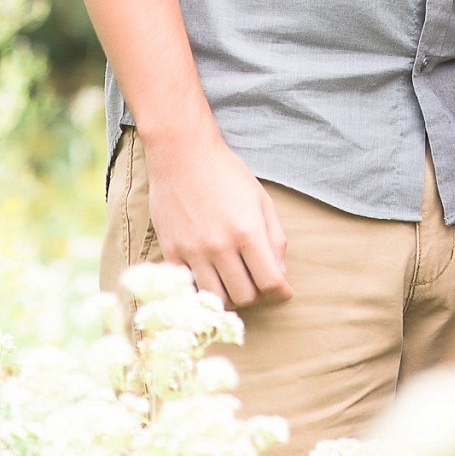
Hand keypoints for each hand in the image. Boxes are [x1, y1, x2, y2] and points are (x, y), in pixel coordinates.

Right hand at [142, 127, 291, 310]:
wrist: (182, 157)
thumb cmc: (227, 174)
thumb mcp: (261, 200)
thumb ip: (274, 237)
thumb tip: (280, 273)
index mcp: (248, 231)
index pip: (269, 281)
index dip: (280, 291)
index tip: (283, 291)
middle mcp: (220, 246)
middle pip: (244, 296)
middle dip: (257, 293)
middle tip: (258, 282)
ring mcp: (192, 252)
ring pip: (215, 298)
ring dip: (230, 296)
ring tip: (235, 282)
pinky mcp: (171, 253)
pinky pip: (189, 288)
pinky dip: (203, 289)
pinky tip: (211, 278)